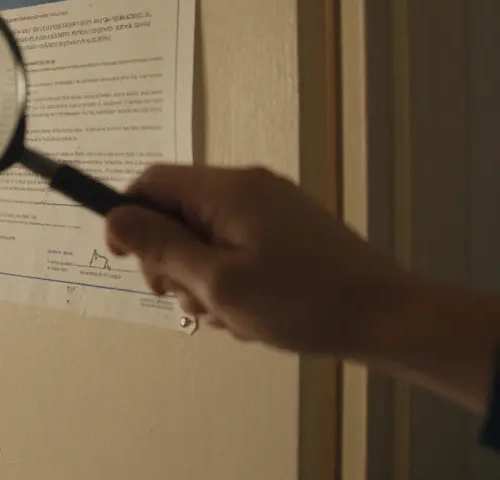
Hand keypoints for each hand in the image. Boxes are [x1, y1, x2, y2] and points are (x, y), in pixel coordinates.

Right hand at [105, 165, 411, 355]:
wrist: (386, 318)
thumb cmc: (299, 301)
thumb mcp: (217, 281)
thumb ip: (161, 247)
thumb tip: (114, 217)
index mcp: (227, 190)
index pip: (152, 182)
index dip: (127, 217)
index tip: (124, 258)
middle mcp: (248, 186)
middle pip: (177, 210)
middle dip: (168, 256)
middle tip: (184, 298)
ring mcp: (272, 207)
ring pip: (206, 233)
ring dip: (201, 275)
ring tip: (226, 313)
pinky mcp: (289, 229)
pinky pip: (236, 243)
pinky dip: (230, 275)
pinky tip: (249, 311)